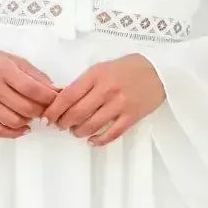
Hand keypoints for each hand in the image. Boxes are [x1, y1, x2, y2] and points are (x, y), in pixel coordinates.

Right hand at [0, 38, 59, 137]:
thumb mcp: (13, 59)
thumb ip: (35, 75)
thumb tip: (55, 90)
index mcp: (4, 71)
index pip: (32, 89)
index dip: (49, 98)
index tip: (58, 100)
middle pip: (25, 107)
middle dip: (42, 111)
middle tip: (47, 109)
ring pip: (14, 121)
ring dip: (29, 121)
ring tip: (33, 115)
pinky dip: (14, 133)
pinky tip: (23, 127)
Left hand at [41, 52, 165, 145]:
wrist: (159, 71)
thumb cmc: (128, 68)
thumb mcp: (102, 67)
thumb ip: (84, 82)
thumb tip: (62, 99)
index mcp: (96, 74)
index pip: (68, 95)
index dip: (54, 109)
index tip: (48, 117)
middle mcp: (107, 89)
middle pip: (77, 113)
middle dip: (64, 123)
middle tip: (61, 125)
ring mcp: (120, 104)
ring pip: (91, 125)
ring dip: (79, 132)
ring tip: (76, 131)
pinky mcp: (132, 116)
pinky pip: (111, 134)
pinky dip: (98, 140)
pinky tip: (92, 140)